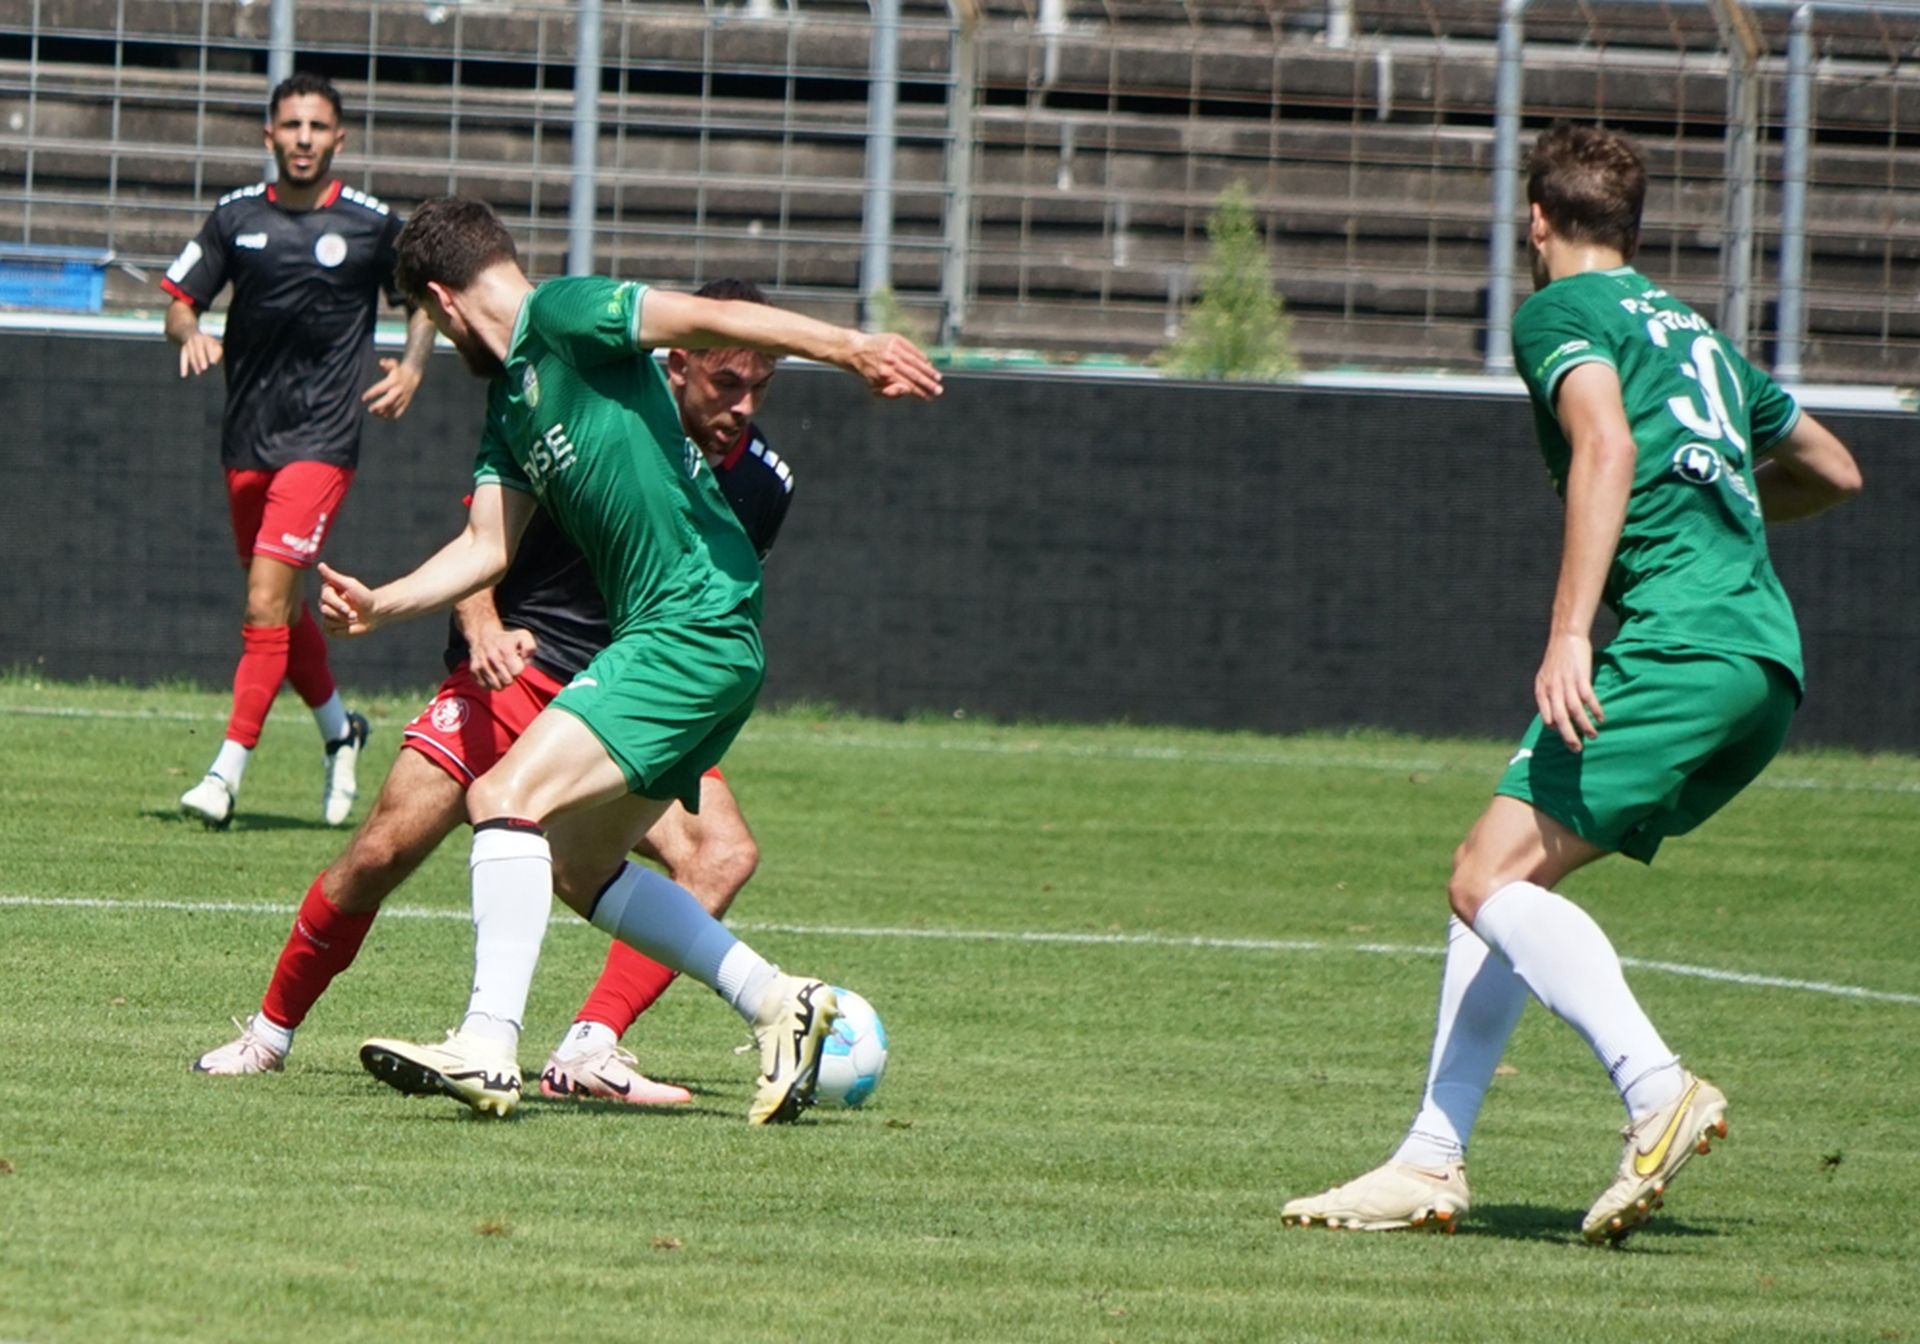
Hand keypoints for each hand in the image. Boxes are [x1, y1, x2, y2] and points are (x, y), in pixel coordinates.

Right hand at [178, 332, 223, 377]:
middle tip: (205, 368)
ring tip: (199, 372)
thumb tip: (215, 362)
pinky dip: (183, 366)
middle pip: (198, 349)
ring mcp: (189, 344)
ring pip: (191, 354)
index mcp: (206, 339)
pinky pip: (183, 358)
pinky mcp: (183, 350)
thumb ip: (217, 352)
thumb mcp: (215, 345)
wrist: (192, 335)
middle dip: (201, 359)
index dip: (211, 354)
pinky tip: (184, 375)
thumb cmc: (209, 344)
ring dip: (194, 364)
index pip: (209, 346)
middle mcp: (196, 340)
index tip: (213, 362)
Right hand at [318, 562, 379, 636]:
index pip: (326, 598)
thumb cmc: (364, 596)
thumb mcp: (350, 585)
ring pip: (327, 621)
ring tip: (354, 618)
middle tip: (355, 615)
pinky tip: (349, 625)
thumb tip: (320, 565)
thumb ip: (333, 576)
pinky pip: (330, 631)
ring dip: (344, 622)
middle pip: (325, 610)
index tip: (348, 608)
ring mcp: (326, 616)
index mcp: (327, 591)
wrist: (374, 612)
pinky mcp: (329, 628)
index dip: (337, 604)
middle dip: (342, 614)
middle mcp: (324, 603)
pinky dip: (342, 630)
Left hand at [361, 358, 422, 419]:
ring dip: (383, 412)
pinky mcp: (406, 402)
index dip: (372, 393)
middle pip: (389, 400)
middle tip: (370, 409)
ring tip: (374, 413)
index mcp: (394, 381)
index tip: (363, 398)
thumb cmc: (398, 370)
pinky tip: (382, 416)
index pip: (381, 388)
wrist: (413, 375)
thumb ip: (386, 363)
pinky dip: (391, 415)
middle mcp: (399, 390)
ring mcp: (403, 397)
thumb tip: (381, 362)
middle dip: (379, 406)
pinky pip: (399, 411)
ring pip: (393, 407)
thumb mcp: (393, 364)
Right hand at [467, 626, 537, 690]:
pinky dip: (490, 684)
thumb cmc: (508, 639)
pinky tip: (492, 675)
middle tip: (509, 668)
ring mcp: (481, 664)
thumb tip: (524, 658)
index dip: (519, 669)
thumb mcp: (523, 637)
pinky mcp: (473, 670)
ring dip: (501, 682)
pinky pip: (485, 687)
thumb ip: (529, 647)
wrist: (484, 635)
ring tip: (501, 672)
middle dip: (511, 677)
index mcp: (505, 649)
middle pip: (507, 681)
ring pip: (497, 687)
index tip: (516, 662)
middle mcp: (491, 657)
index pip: (516, 672)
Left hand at [847, 332, 942, 400]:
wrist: (856, 350)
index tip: (930, 397)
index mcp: (885, 375)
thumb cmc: (868, 371)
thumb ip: (890, 392)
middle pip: (914, 375)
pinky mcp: (896, 339)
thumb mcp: (875, 386)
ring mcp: (893, 349)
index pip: (908, 385)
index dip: (920, 392)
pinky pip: (912, 349)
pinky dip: (921, 357)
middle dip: (928, 384)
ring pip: (915, 362)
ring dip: (928, 371)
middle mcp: (890, 362)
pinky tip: (928, 364)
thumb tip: (907, 390)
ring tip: (937, 378)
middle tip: (939, 390)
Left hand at [1534, 631, 1602, 752]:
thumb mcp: (1546, 676)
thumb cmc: (1557, 658)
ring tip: (1593, 736)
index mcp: (1542, 690)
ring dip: (1584, 725)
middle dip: (1568, 735)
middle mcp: (1552, 688)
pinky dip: (1594, 709)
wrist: (1566, 636)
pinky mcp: (1580, 676)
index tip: (1565, 735)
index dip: (1554, 728)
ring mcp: (1566, 683)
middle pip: (1560, 718)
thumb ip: (1549, 693)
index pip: (1545, 717)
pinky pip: (1588, 698)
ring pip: (1574, 711)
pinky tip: (1601, 718)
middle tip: (1576, 749)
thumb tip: (1553, 713)